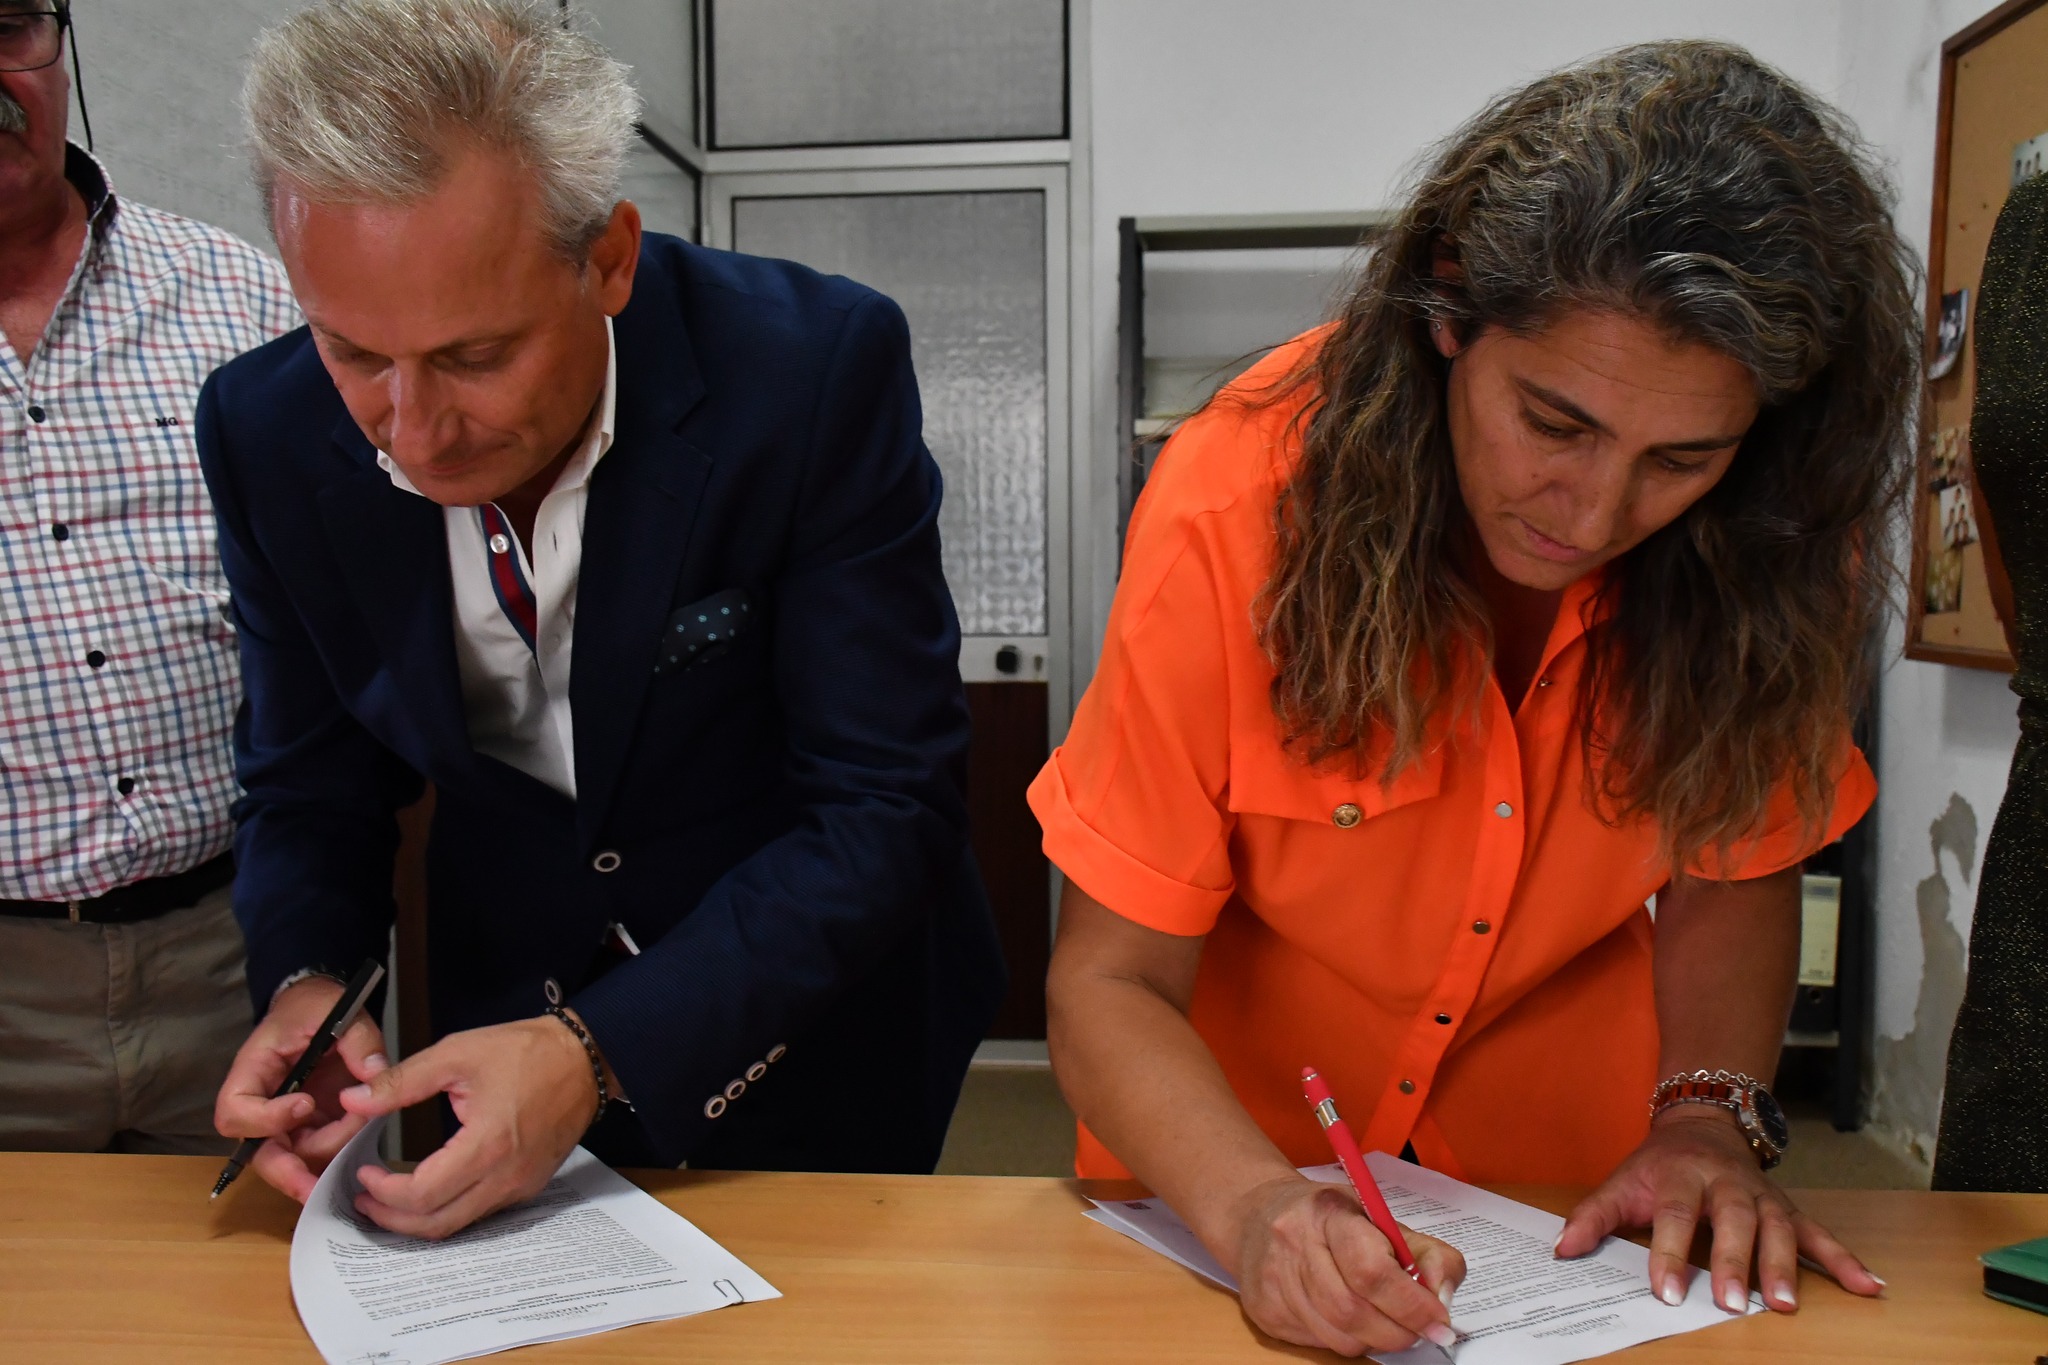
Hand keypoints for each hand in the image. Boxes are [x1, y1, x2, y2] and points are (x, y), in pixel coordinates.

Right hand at [214, 976, 390, 1201]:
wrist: (319, 1006)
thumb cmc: (316, 1006)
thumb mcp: (338, 1011)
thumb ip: (358, 1042)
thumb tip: (373, 1075)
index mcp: (253, 1071)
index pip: (236, 1111)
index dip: (266, 1119)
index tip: (306, 1104)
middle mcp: (263, 1104)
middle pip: (258, 1152)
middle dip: (287, 1173)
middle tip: (316, 1189)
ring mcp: (286, 1121)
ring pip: (293, 1159)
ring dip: (328, 1154)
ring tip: (362, 1123)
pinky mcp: (310, 1127)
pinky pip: (317, 1153)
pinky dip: (338, 1156)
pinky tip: (361, 1151)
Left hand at [335, 1013, 601, 1238]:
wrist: (585, 1059)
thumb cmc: (528, 1052)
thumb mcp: (456, 1054)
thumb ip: (401, 1082)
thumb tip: (355, 1100)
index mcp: (488, 1144)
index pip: (422, 1194)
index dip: (383, 1191)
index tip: (363, 1171)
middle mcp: (506, 1176)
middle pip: (436, 1225)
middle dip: (391, 1219)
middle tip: (364, 1198)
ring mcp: (520, 1185)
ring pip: (458, 1225)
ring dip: (417, 1220)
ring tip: (389, 1197)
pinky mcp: (528, 1185)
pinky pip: (479, 1212)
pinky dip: (446, 1210)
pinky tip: (430, 1189)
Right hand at [1230, 1175, 1464, 1356]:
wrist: (1258, 1214)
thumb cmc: (1330, 1218)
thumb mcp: (1381, 1218)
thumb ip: (1426, 1253)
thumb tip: (1443, 1298)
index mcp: (1329, 1213)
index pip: (1372, 1270)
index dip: (1411, 1304)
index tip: (1439, 1320)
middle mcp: (1294, 1244)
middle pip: (1354, 1312)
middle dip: (1398, 1331)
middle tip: (1419, 1330)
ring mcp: (1273, 1280)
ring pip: (1338, 1337)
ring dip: (1374, 1339)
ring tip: (1383, 1320)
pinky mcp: (1264, 1310)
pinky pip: (1318, 1344)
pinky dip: (1346, 1339)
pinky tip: (1348, 1317)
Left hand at [1557, 1107, 1882, 1312]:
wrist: (1701, 1123)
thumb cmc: (1657, 1165)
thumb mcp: (1621, 1182)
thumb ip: (1592, 1217)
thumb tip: (1561, 1251)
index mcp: (1681, 1177)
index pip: (1675, 1216)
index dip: (1670, 1254)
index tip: (1667, 1292)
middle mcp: (1727, 1185)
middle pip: (1733, 1223)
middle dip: (1734, 1263)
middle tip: (1733, 1303)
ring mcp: (1763, 1196)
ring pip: (1779, 1229)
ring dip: (1785, 1267)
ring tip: (1786, 1305)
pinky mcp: (1789, 1208)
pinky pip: (1820, 1234)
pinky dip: (1845, 1260)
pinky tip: (1868, 1287)